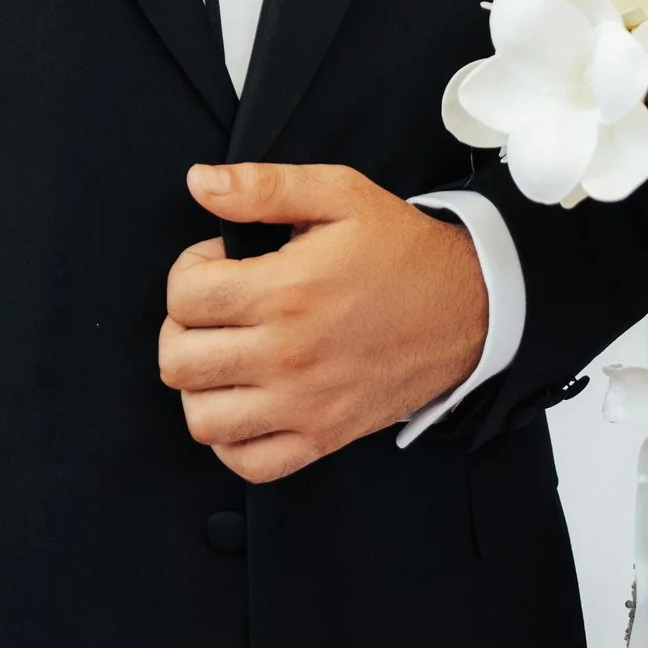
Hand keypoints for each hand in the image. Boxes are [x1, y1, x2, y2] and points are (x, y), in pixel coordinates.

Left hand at [160, 164, 488, 480]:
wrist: (468, 306)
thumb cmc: (403, 252)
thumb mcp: (339, 195)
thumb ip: (263, 186)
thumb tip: (201, 183)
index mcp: (285, 292)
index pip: (183, 296)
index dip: (190, 271)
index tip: (218, 265)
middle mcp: (288, 356)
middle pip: (179, 361)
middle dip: (183, 327)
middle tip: (214, 310)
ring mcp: (304, 406)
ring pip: (202, 419)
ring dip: (200, 385)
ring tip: (224, 355)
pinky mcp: (323, 437)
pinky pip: (249, 463)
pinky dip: (232, 440)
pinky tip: (244, 403)